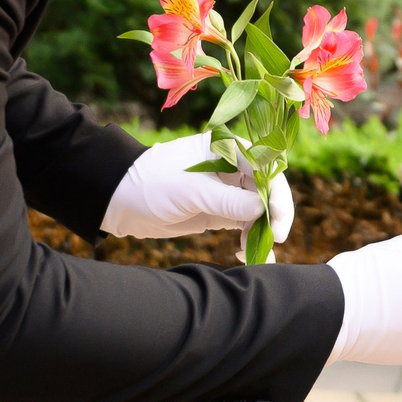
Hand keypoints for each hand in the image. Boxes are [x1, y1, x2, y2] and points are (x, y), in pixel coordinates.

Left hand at [102, 132, 294, 242]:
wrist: (123, 201)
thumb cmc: (154, 183)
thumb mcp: (191, 191)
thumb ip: (227, 201)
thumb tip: (262, 210)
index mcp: (227, 147)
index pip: (264, 165)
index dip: (276, 190)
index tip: (278, 215)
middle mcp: (233, 166)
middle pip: (268, 189)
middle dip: (275, 214)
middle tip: (275, 238)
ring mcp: (229, 190)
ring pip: (260, 210)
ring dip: (264, 231)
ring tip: (260, 254)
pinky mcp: (221, 212)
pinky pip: (246, 225)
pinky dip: (251, 239)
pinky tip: (246, 253)